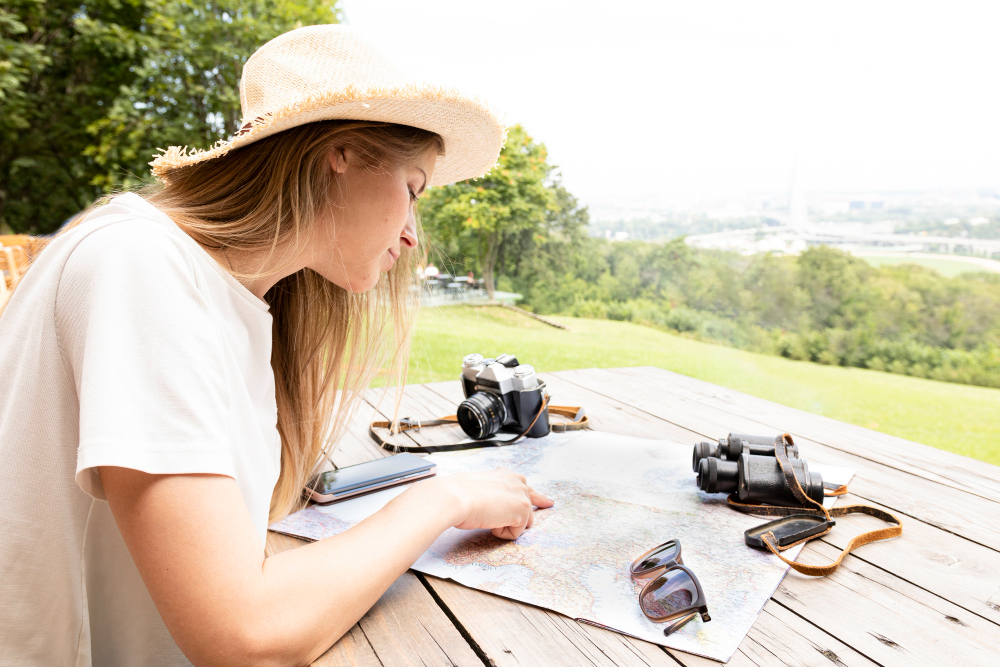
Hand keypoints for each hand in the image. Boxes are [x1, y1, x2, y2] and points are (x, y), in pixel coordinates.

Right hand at [431, 468, 554, 539]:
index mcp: (505, 475)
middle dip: (520, 516)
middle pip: (529, 507)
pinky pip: (515, 533)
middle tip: (518, 512)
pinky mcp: (523, 510)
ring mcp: (522, 495)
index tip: (548, 502)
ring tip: (487, 516)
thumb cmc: (458, 494)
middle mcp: (517, 481)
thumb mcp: (478, 489)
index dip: (538, 498)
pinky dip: (501, 533)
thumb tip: (490, 507)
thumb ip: (492, 495)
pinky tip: (490, 521)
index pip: (525, 487)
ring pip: (522, 523)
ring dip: (505, 525)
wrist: (456, 497)